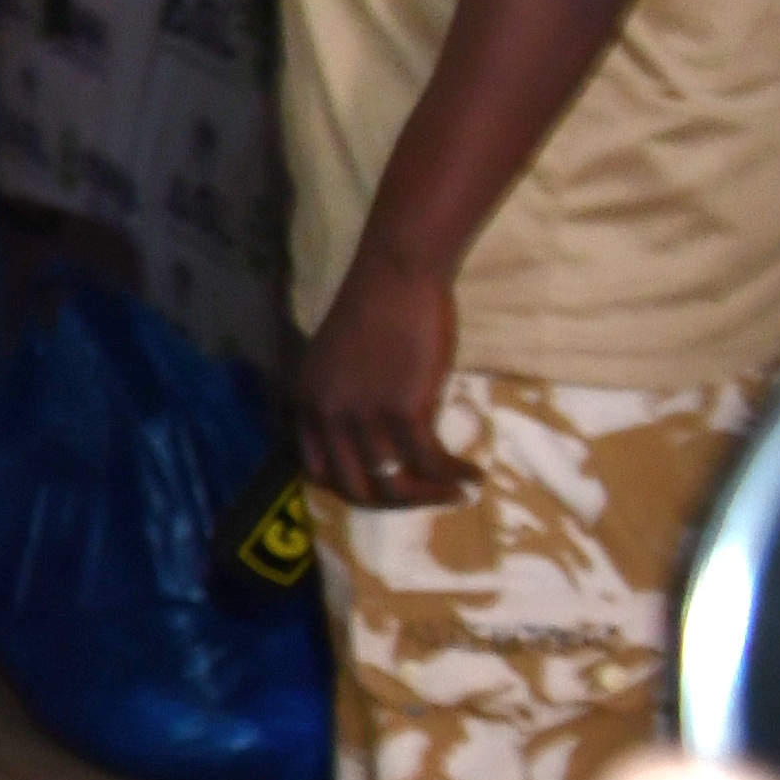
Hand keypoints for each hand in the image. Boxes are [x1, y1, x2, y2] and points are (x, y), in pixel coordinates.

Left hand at [287, 247, 470, 507]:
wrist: (395, 275)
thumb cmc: (374, 311)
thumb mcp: (337, 362)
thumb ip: (344, 400)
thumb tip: (375, 440)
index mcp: (306, 402)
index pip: (316, 471)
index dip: (352, 488)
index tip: (384, 489)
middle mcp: (327, 416)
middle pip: (355, 487)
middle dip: (394, 503)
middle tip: (426, 498)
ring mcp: (362, 416)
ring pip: (394, 484)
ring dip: (429, 497)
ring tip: (457, 494)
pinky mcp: (402, 410)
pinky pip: (429, 462)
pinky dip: (453, 476)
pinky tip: (473, 476)